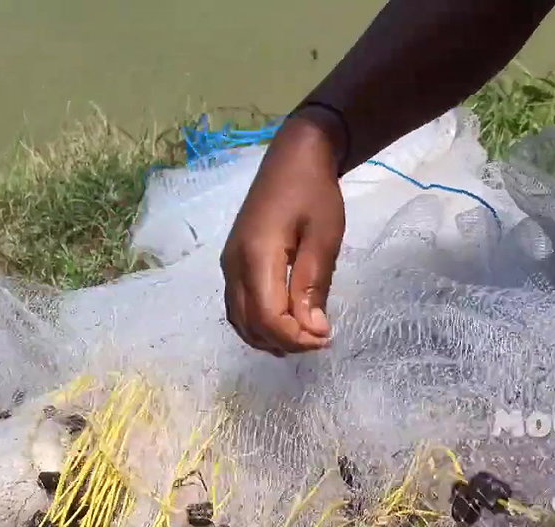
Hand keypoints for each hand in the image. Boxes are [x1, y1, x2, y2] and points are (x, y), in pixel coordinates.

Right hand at [220, 113, 345, 355]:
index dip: (295, 337)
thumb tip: (313, 331)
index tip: (326, 337)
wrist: (293, 157)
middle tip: (320, 338)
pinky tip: (284, 325)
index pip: (268, 317)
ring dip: (270, 337)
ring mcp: (228, 265)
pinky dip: (258, 325)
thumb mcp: (324, 237)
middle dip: (285, 341)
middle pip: (250, 325)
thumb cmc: (314, 193)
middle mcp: (233, 266)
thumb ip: (313, 285)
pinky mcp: (232, 264)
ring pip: (240, 321)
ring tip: (304, 335)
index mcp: (256, 257)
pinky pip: (238, 308)